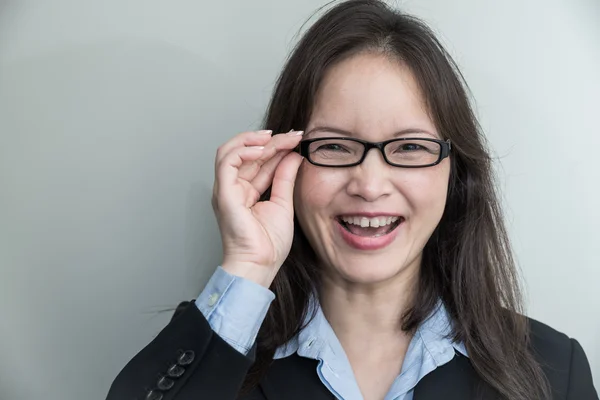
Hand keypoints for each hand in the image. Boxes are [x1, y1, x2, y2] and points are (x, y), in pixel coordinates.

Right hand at [212, 129, 303, 287]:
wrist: (260, 264)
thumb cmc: (268, 244)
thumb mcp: (283, 203)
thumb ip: (285, 178)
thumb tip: (293, 155)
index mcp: (246, 192)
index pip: (260, 161)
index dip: (278, 147)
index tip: (297, 139)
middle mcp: (233, 188)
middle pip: (249, 154)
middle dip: (272, 141)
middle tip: (294, 134)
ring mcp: (226, 189)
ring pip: (233, 151)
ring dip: (254, 140)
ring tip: (277, 137)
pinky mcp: (223, 193)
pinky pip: (226, 162)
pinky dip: (242, 150)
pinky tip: (262, 147)